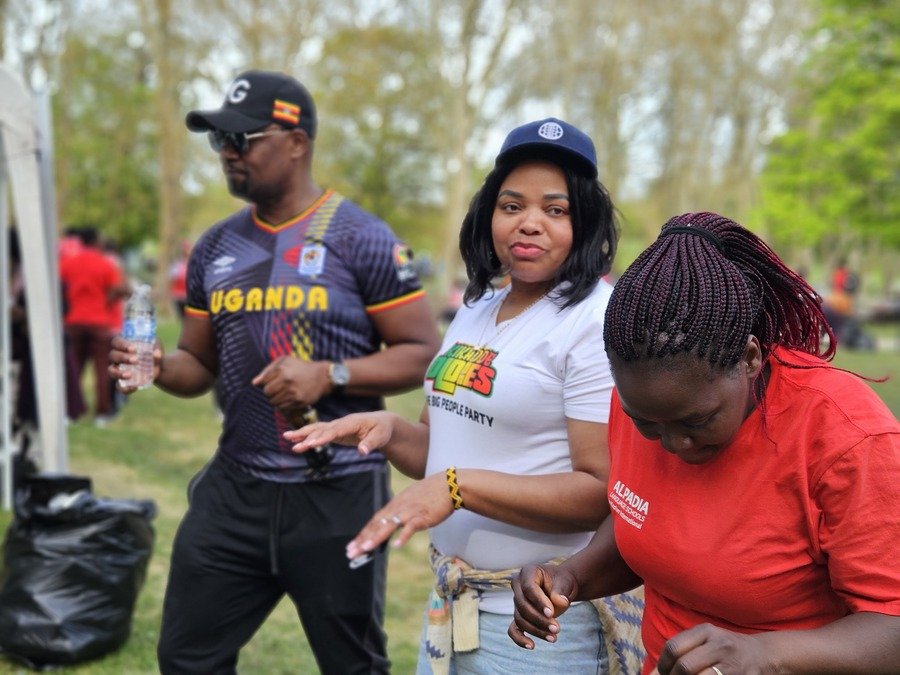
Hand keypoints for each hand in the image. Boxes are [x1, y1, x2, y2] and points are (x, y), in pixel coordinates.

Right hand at [108, 335, 161, 392]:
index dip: (122, 345)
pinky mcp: (122, 381)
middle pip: (113, 355)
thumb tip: (157, 354)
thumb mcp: (156, 348)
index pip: (116, 342)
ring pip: (111, 371)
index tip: (134, 349)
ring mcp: (117, 369)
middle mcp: (116, 357)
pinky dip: (125, 389)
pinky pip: (119, 386)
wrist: (156, 365)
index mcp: (122, 345)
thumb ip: (157, 349)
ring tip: (129, 375)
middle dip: (123, 357)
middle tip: (136, 360)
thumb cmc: (152, 352)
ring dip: (118, 373)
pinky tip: (135, 387)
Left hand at [252, 356, 329, 415]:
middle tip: (278, 389)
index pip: (263, 382)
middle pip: (267, 393)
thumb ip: (268, 370)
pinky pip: (283, 408)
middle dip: (270, 392)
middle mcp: (287, 381)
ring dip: (276, 400)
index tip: (274, 381)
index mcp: (282, 370)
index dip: (267, 383)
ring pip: (274, 402)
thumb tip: (254, 383)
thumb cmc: (301, 367)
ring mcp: (293, 392)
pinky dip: (284, 405)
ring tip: (284, 394)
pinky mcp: (299, 402)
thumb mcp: (285, 361)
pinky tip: (290, 399)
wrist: (322, 376)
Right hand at [284, 411, 395, 454]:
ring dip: (302, 434)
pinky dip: (306, 435)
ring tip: (286, 438)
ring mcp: (336, 426)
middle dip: (308, 438)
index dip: (322, 437)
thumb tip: (362, 452)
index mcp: (351, 423)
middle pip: (321, 430)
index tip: (311, 444)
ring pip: (316, 429)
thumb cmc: (382, 430)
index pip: (335, 431)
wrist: (381, 423)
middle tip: (295, 446)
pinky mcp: (334, 431)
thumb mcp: (380, 437)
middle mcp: (341, 423)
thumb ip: (371, 444)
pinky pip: (317, 432)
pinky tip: (294, 440)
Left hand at [345, 474, 453, 559]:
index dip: (363, 534)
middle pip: (378, 524)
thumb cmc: (430, 494)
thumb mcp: (410, 501)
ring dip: (377, 537)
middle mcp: (399, 508)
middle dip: (363, 538)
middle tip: (350, 553)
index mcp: (395, 505)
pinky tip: (396, 545)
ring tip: (365, 548)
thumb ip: (399, 512)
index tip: (351, 547)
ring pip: (390, 525)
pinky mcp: (424, 516)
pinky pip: (412, 526)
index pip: (375, 521)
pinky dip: (403, 535)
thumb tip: (390, 525)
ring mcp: (410, 511)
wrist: (449, 484)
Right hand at [508, 563, 578, 648]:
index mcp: (528, 572)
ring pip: (520, 619)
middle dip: (539, 619)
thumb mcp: (565, 582)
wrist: (561, 587)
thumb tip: (559, 602)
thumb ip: (561, 590)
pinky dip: (520, 639)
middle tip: (557, 628)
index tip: (551, 613)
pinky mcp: (519, 615)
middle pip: (522, 606)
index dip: (539, 602)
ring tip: (554, 637)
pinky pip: (514, 629)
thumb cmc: (562, 581)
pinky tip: (531, 646)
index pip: (529, 589)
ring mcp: (517, 601)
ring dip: (536, 630)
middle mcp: (518, 586)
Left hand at [653, 624, 770, 674]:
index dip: (662, 665)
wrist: (764, 654)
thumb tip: (654, 672)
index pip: (674, 648)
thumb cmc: (726, 648)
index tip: (661, 673)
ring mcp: (731, 663)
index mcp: (706, 631)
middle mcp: (719, 644)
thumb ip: (683, 649)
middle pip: (685, 666)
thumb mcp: (706, 640)